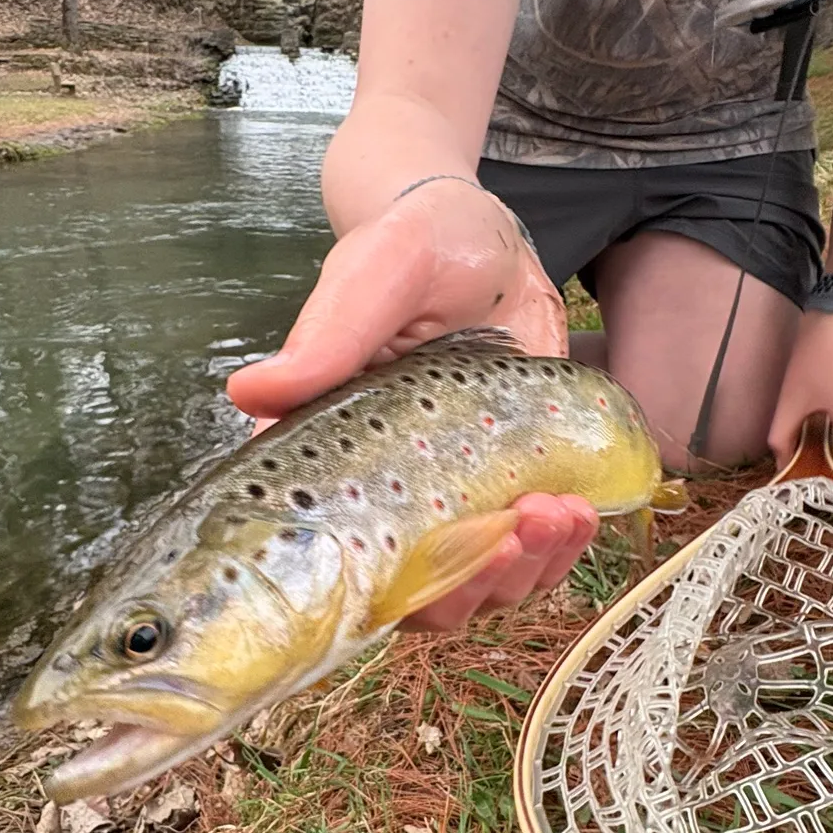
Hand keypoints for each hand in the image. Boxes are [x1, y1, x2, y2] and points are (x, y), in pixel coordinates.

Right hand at [228, 178, 591, 631]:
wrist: (481, 239)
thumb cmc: (412, 248)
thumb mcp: (373, 278)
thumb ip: (328, 336)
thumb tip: (250, 394)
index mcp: (332, 458)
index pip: (336, 554)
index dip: (388, 583)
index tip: (447, 551)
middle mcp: (388, 493)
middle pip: (417, 593)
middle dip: (478, 582)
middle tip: (527, 523)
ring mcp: (454, 496)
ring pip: (479, 585)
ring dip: (528, 571)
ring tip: (564, 514)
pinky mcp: (511, 486)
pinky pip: (530, 554)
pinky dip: (560, 550)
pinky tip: (581, 512)